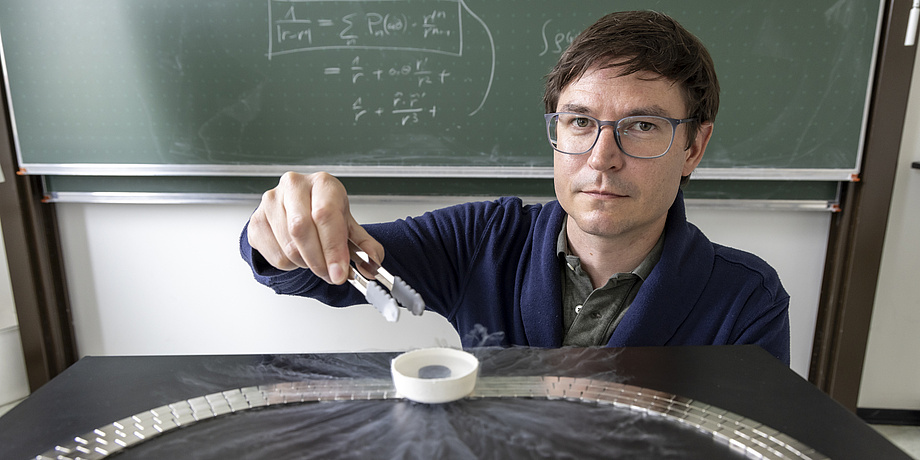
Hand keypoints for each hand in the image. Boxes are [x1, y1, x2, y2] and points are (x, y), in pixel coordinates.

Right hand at [247, 172, 383, 284]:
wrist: (297, 208)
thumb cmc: (324, 213)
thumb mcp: (349, 225)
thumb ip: (365, 246)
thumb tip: (372, 265)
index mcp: (322, 183)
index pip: (325, 215)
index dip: (333, 248)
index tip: (340, 272)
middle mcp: (294, 186)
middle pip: (302, 230)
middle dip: (320, 261)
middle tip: (331, 275)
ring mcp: (271, 202)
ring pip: (288, 246)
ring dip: (306, 263)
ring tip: (316, 260)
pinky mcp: (257, 221)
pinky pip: (275, 255)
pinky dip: (290, 265)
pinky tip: (299, 255)